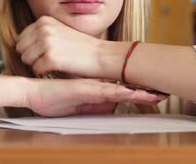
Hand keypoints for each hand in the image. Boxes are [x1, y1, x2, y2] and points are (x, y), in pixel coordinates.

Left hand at [16, 16, 111, 77]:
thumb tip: (20, 45)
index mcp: (44, 20)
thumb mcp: (59, 31)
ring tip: (54, 63)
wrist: (102, 55)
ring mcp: (46, 43)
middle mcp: (43, 29)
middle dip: (31, 57)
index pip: (21, 38)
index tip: (43, 53)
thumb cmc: (81, 47)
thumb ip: (41, 33)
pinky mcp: (51, 58)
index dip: (30, 49)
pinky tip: (58, 68)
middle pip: (21, 49)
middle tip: (48, 59)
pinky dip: (45, 72)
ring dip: (38, 65)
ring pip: (26, 60)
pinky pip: (36, 70)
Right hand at [23, 78, 165, 116]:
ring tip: (155, 95)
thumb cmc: (51, 98)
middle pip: (125, 89)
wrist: (32, 92)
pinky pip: (104, 91)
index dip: (139, 94)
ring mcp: (91, 87)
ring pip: (119, 90)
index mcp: (96, 92)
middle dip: (145, 92)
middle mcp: (96, 87)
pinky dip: (118, 93)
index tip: (155, 94)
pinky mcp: (83, 89)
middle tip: (163, 93)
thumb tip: (112, 108)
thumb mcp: (78, 107)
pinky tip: (129, 93)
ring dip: (137, 93)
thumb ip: (94, 106)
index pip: (122, 92)